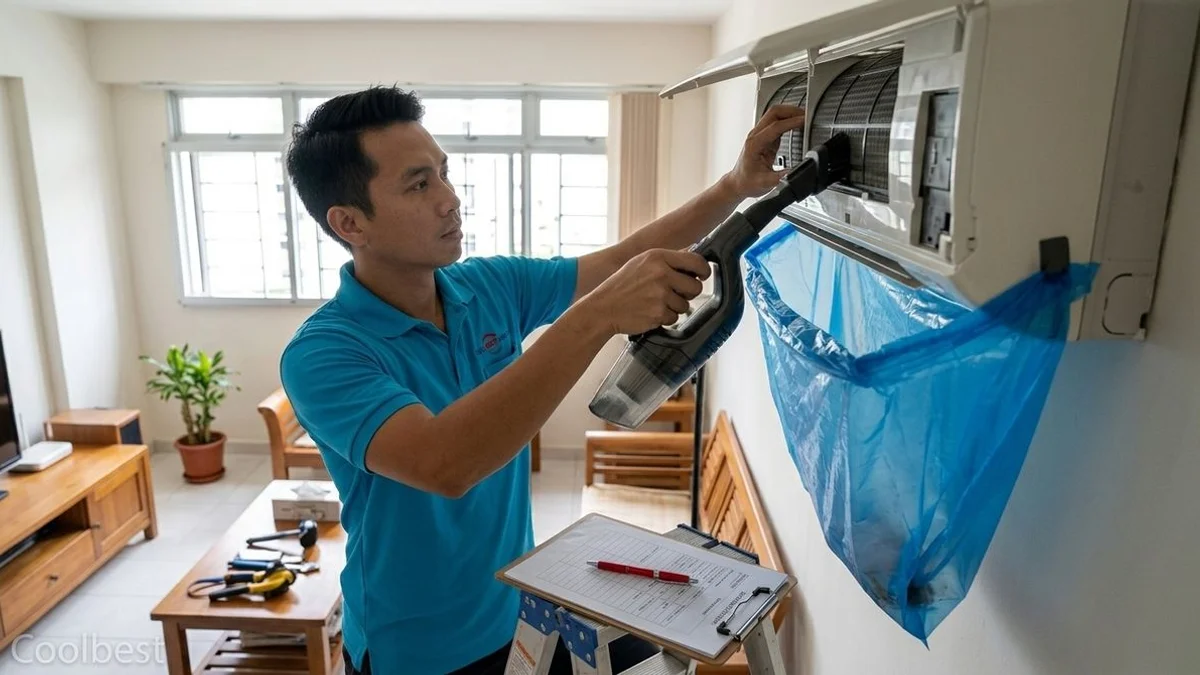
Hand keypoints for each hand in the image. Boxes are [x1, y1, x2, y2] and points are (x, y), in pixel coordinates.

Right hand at [581, 249, 710, 335]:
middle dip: (688, 293)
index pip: (696, 260)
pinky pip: (674, 318)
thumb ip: (665, 261)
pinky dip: (664, 318)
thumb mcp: (640, 264)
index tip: (702, 276)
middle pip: (695, 286)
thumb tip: (692, 260)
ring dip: (673, 307)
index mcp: (657, 257)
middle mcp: (661, 273)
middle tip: (673, 294)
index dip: (704, 270)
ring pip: (685, 305)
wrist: (602, 308)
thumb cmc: (621, 287)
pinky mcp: (659, 312)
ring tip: (654, 303)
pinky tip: (649, 312)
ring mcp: (660, 294)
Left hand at [723, 105, 806, 199]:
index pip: (775, 126)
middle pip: (774, 113)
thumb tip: (796, 173)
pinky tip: (797, 125)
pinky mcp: (765, 138)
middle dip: (791, 111)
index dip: (792, 122)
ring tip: (804, 118)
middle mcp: (756, 136)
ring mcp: (760, 135)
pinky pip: (777, 123)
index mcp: (755, 144)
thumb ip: (782, 177)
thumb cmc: (746, 182)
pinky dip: (788, 121)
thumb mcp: (765, 183)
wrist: (737, 184)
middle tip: (807, 115)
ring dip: (790, 114)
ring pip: (775, 115)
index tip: (805, 121)